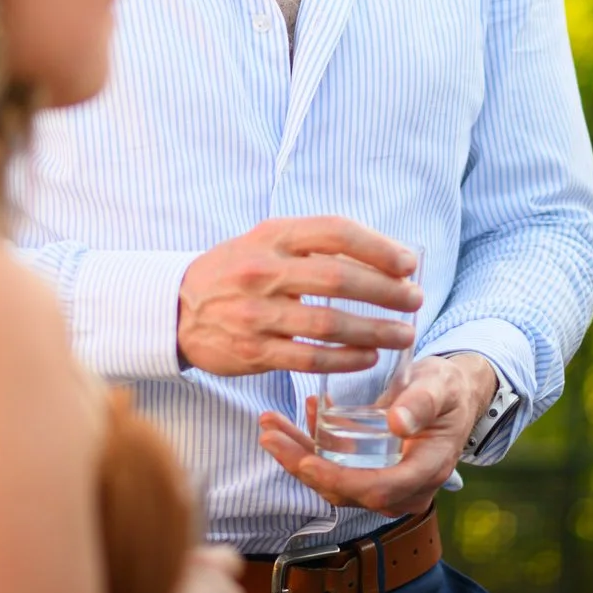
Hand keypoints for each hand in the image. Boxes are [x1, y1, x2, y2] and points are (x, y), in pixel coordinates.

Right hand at [176, 218, 419, 376]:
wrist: (177, 308)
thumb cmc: (236, 271)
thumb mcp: (266, 241)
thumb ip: (314, 244)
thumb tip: (382, 255)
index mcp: (272, 236)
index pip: (335, 232)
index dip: (378, 248)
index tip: (408, 264)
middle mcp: (264, 270)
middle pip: (338, 279)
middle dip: (386, 292)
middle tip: (415, 301)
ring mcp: (256, 313)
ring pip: (329, 324)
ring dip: (375, 331)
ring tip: (404, 334)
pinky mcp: (253, 351)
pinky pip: (309, 358)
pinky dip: (345, 360)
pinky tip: (369, 358)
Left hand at [255, 354, 496, 517]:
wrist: (451, 397)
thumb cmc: (446, 390)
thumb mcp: (439, 387)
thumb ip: (420, 403)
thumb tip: (397, 424)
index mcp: (426, 471)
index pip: (377, 489)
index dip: (339, 479)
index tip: (306, 462)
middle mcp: (405, 488)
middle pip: (346, 491)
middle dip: (302, 466)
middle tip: (269, 437)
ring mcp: (386, 485)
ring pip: (334, 483)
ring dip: (297, 458)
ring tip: (269, 428)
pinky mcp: (370, 474)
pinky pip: (334, 469)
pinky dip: (310, 448)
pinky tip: (295, 419)